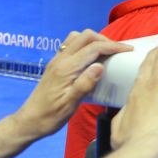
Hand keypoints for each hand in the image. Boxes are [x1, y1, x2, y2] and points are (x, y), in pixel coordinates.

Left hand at [16, 29, 132, 138]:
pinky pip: (71, 44)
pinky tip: (91, 56)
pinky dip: (85, 44)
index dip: (113, 46)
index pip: (93, 48)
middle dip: (105, 40)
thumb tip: (100, 66)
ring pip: (77, 37)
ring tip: (105, 51)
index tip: (128, 50)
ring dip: (93, 40)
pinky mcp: (56, 63)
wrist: (29, 121)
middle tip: (118, 51)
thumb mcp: (70, 104)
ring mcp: (57, 60)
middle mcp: (61, 59)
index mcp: (66, 68)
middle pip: (85, 36)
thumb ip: (85, 84)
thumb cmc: (51, 116)